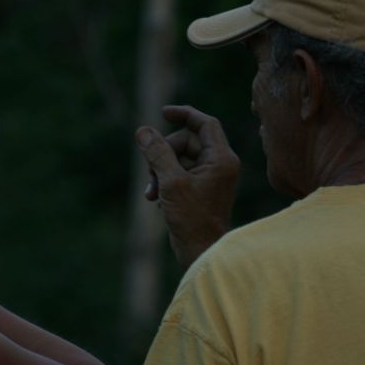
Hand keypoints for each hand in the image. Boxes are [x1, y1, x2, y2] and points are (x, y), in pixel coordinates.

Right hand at [136, 105, 239, 267]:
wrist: (200, 251)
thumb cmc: (192, 219)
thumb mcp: (170, 182)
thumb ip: (157, 153)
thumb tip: (144, 131)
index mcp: (221, 158)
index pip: (205, 123)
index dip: (184, 114)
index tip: (163, 113)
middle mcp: (219, 164)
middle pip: (186, 140)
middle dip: (163, 153)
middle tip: (151, 173)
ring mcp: (209, 177)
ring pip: (178, 157)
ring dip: (159, 170)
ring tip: (151, 192)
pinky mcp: (199, 189)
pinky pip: (178, 172)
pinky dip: (164, 181)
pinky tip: (154, 199)